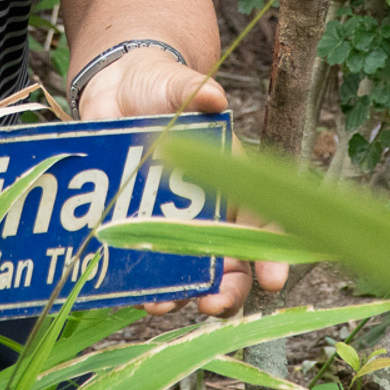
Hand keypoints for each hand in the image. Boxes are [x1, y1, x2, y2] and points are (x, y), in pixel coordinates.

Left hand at [77, 49, 288, 318]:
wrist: (114, 89)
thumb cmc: (159, 86)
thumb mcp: (176, 84)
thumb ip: (193, 91)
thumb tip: (212, 97)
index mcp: (230, 181)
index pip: (262, 224)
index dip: (272, 254)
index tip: (274, 280)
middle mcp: (206, 211)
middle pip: (227, 264)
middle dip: (225, 292)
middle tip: (213, 306)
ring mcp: (169, 223)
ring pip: (185, 274)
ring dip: (178, 295)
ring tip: (161, 305)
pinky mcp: (134, 226)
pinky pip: (141, 265)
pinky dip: (137, 284)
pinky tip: (127, 293)